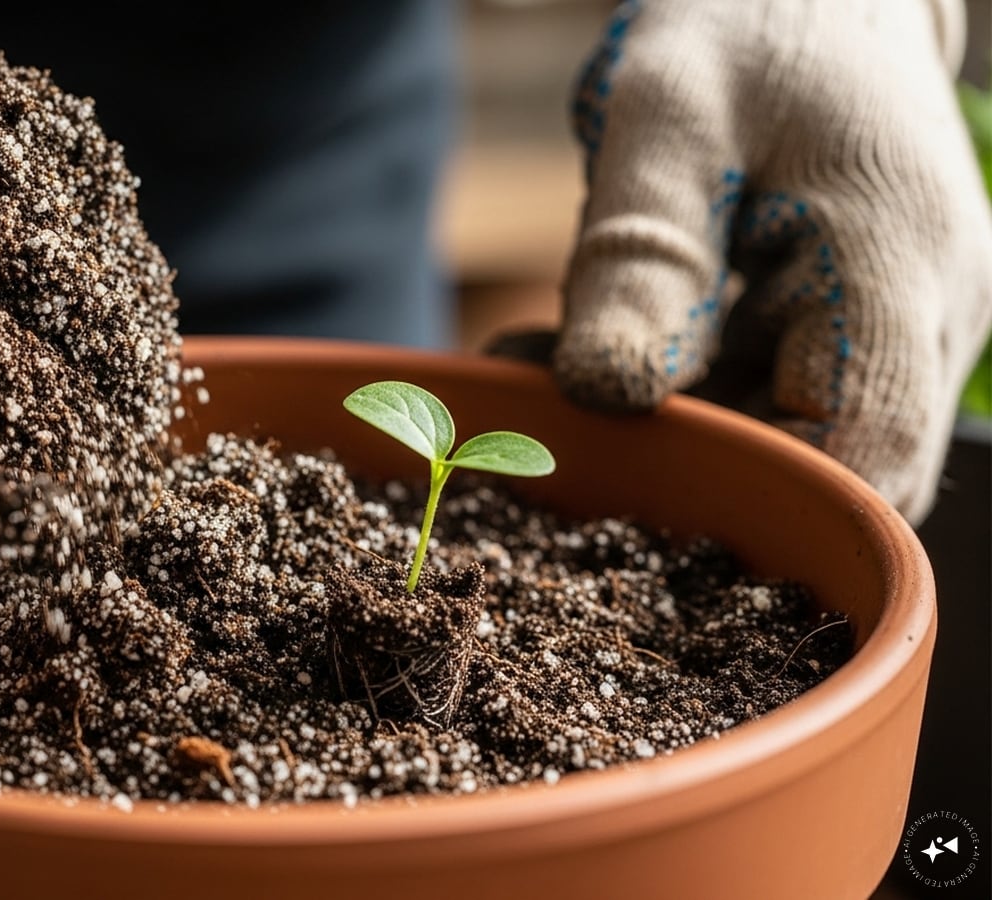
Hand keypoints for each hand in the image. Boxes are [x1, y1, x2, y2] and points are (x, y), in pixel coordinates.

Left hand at [551, 0, 991, 522]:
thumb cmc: (744, 26)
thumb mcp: (666, 121)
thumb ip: (640, 257)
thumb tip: (604, 393)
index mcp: (901, 265)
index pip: (867, 455)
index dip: (756, 502)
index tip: (627, 475)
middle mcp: (928, 316)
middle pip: (833, 474)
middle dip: (687, 468)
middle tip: (546, 417)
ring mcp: (900, 325)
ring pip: (793, 443)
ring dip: (666, 429)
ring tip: (538, 363)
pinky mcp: (855, 324)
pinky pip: (773, 397)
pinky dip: (676, 390)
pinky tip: (577, 343)